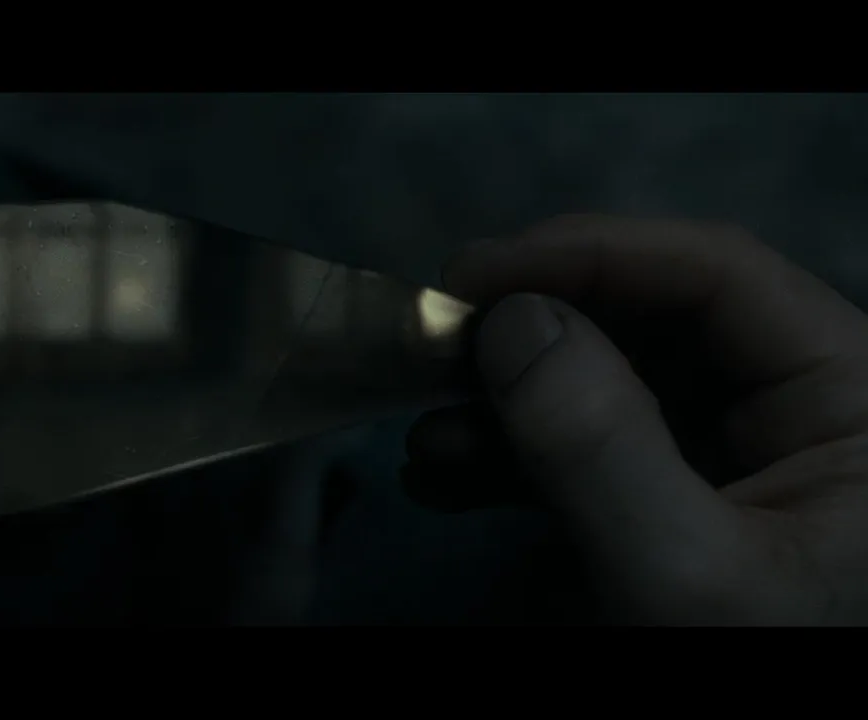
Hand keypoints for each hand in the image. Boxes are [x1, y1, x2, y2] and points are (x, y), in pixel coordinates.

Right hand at [406, 215, 867, 624]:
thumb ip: (601, 447)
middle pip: (650, 322)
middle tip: (433, 352)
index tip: (471, 278)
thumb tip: (510, 321)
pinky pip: (589, 452)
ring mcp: (729, 462)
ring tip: (425, 436)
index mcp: (852, 397)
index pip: (714, 274)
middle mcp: (795, 410)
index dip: (587, 255)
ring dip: (505, 401)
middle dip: (530, 336)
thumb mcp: (683, 579)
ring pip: (607, 384)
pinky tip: (445, 475)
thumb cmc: (762, 675)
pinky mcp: (674, 508)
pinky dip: (510, 456)